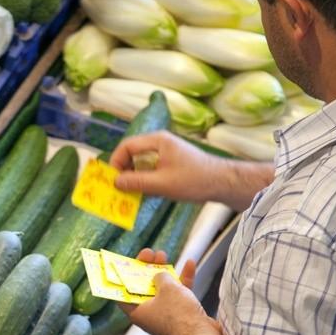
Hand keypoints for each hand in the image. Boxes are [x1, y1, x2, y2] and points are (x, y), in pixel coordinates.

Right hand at [111, 132, 225, 204]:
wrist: (222, 183)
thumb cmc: (194, 180)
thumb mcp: (162, 184)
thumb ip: (137, 182)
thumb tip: (115, 182)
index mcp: (158, 141)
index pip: (127, 146)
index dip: (116, 162)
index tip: (113, 180)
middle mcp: (160, 143)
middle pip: (132, 153)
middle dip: (124, 170)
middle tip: (120, 188)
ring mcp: (166, 153)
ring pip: (141, 162)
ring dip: (134, 177)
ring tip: (131, 193)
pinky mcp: (171, 163)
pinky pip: (150, 168)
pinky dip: (144, 179)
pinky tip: (145, 193)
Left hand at [118, 249, 213, 334]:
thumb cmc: (178, 315)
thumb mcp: (166, 288)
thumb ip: (160, 277)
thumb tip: (159, 275)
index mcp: (137, 312)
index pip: (124, 293)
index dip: (124, 277)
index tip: (128, 264)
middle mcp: (149, 314)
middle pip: (144, 288)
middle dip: (146, 270)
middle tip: (150, 254)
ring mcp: (166, 315)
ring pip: (163, 289)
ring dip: (163, 272)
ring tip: (163, 255)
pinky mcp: (182, 315)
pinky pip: (180, 294)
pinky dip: (183, 280)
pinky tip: (190, 264)